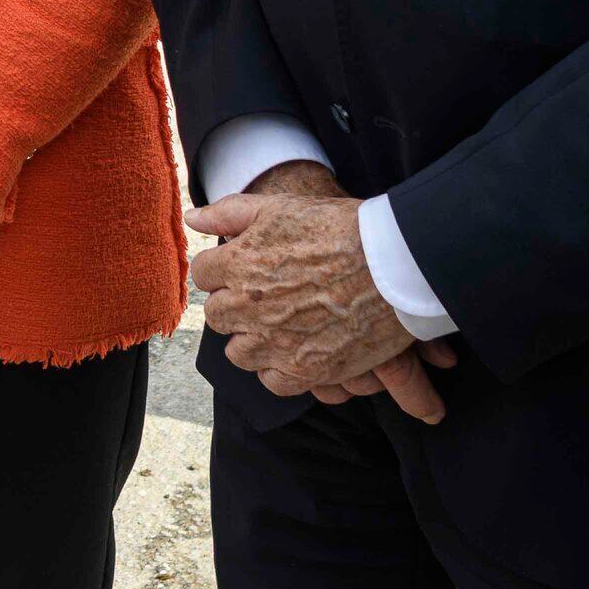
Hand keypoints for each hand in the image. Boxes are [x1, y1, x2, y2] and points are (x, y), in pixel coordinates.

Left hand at [190, 183, 433, 419]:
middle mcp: (249, 307)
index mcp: (238, 264)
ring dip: (252, 339)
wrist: (396, 261)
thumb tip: (192, 219)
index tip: (244, 267)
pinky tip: (294, 350)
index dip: (224, 270)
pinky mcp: (306, 370)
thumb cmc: (340, 227)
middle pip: (217, 315)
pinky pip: (272, 381)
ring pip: (238, 352)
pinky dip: (278, 370)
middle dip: (235, 304)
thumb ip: (229, 213)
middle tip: (264, 296)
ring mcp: (276, 342)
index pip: (203, 275)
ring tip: (280, 324)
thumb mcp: (280, 207)